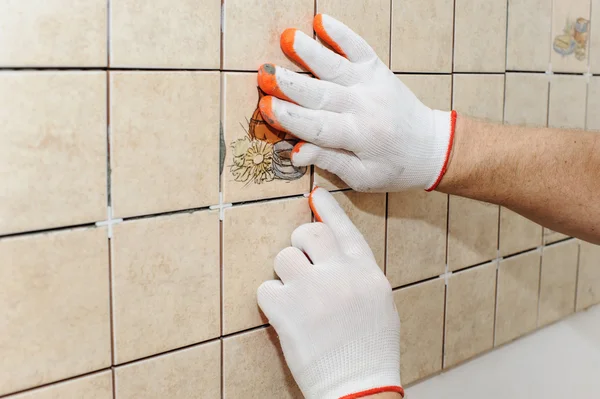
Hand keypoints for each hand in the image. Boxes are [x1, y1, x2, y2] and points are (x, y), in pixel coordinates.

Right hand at [257, 14, 455, 191]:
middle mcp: (364, 108)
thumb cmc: (394, 167)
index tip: (265, 106)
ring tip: (289, 38)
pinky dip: (342, 33)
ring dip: (311, 52)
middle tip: (264, 74)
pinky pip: (359, 48)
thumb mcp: (362, 176)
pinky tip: (322, 21)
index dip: (290, 118)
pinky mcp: (378, 71)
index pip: (318, 127)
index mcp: (359, 138)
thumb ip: (329, 161)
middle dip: (290, 84)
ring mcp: (372, 85)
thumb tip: (295, 152)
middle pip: (322, 94)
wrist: (432, 147)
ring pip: (337, 67)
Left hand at [257, 187, 402, 398]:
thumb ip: (357, 273)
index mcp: (366, 272)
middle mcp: (340, 274)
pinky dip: (271, 301)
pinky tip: (285, 317)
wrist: (358, 385)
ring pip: (282, 257)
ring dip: (284, 275)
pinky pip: (265, 288)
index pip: (344, 230)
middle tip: (302, 265)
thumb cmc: (370, 348)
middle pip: (307, 233)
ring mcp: (312, 289)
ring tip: (295, 298)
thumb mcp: (378, 303)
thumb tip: (335, 253)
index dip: (329, 210)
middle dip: (300, 244)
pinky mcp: (287, 309)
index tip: (316, 194)